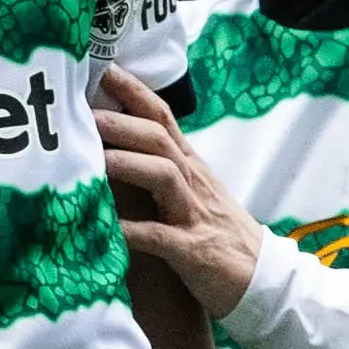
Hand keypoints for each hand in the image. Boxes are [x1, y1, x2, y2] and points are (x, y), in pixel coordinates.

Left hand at [95, 71, 263, 319]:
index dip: (135, 92)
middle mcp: (193, 183)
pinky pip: (161, 238)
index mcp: (190, 166)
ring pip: (164, 177)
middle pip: (159, 140)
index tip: (103, 68)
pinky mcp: (194, 252)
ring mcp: (195, 215)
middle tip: (83, 112)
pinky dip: (134, 231)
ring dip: (128, 165)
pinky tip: (109, 229)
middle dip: (122, 123)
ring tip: (95, 160)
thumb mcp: (194, 192)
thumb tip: (116, 142)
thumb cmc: (219, 233)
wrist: (264, 279)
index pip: (162, 119)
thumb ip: (161, 166)